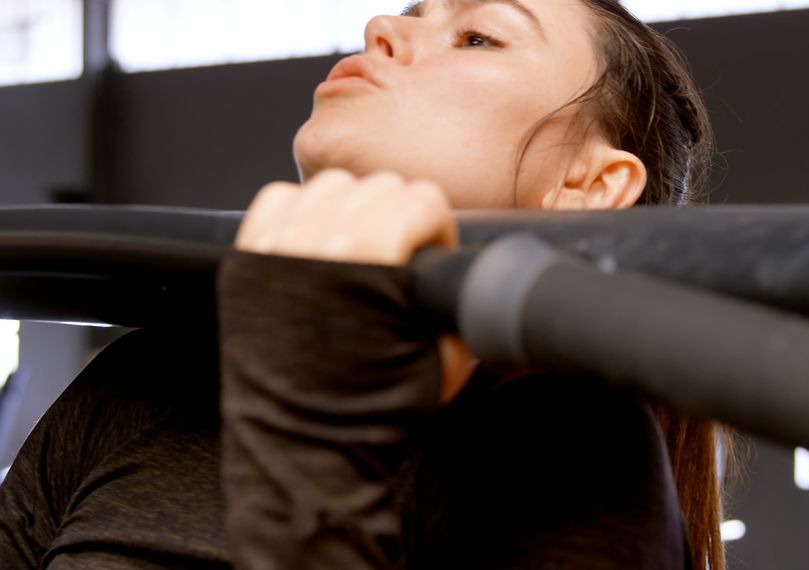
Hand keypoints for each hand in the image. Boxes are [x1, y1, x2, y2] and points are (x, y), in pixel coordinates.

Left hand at [236, 169, 474, 401]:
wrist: (307, 446)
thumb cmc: (370, 411)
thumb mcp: (446, 359)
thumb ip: (454, 304)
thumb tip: (456, 274)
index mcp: (371, 260)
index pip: (422, 198)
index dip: (438, 229)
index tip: (432, 255)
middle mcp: (319, 244)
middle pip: (379, 186)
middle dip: (399, 216)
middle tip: (399, 257)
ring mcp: (277, 249)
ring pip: (330, 185)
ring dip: (352, 208)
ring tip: (358, 248)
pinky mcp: (247, 262)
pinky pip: (278, 200)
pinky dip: (302, 212)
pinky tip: (318, 243)